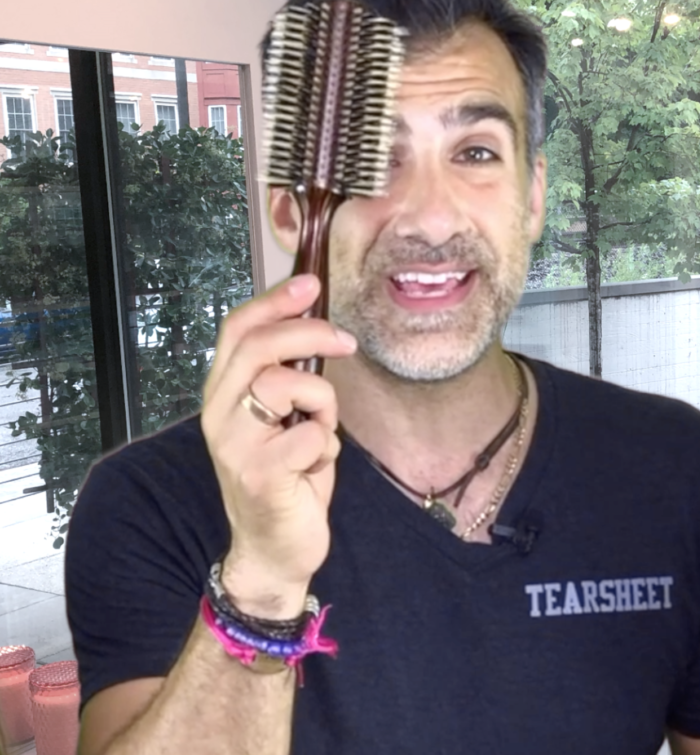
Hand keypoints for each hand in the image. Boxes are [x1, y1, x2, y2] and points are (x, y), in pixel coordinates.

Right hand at [200, 274, 356, 617]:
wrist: (273, 549)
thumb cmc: (285, 477)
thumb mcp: (281, 419)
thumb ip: (285, 379)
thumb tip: (315, 329)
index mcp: (223, 394)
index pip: (236, 330)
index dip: (273, 301)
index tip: (310, 284)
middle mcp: (218, 414)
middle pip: (258, 345)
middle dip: (310, 333)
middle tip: (346, 341)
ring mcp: (234, 444)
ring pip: (286, 383)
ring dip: (322, 403)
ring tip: (322, 431)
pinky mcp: (259, 474)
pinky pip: (310, 434)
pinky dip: (327, 445)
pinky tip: (316, 467)